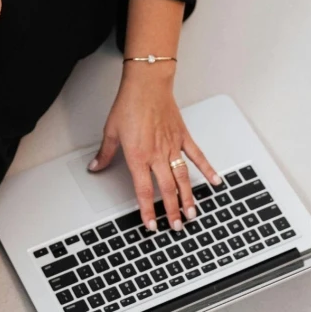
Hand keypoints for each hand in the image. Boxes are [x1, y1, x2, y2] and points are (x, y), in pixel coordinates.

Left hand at [89, 65, 220, 231]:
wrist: (146, 85)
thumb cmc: (129, 104)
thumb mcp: (111, 131)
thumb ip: (105, 153)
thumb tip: (96, 166)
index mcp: (138, 156)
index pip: (144, 191)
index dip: (147, 210)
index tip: (151, 225)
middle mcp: (157, 154)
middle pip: (167, 189)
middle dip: (172, 210)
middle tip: (177, 226)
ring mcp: (173, 146)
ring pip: (183, 177)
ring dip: (188, 197)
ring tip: (192, 213)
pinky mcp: (183, 136)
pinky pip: (197, 156)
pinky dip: (208, 169)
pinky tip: (215, 181)